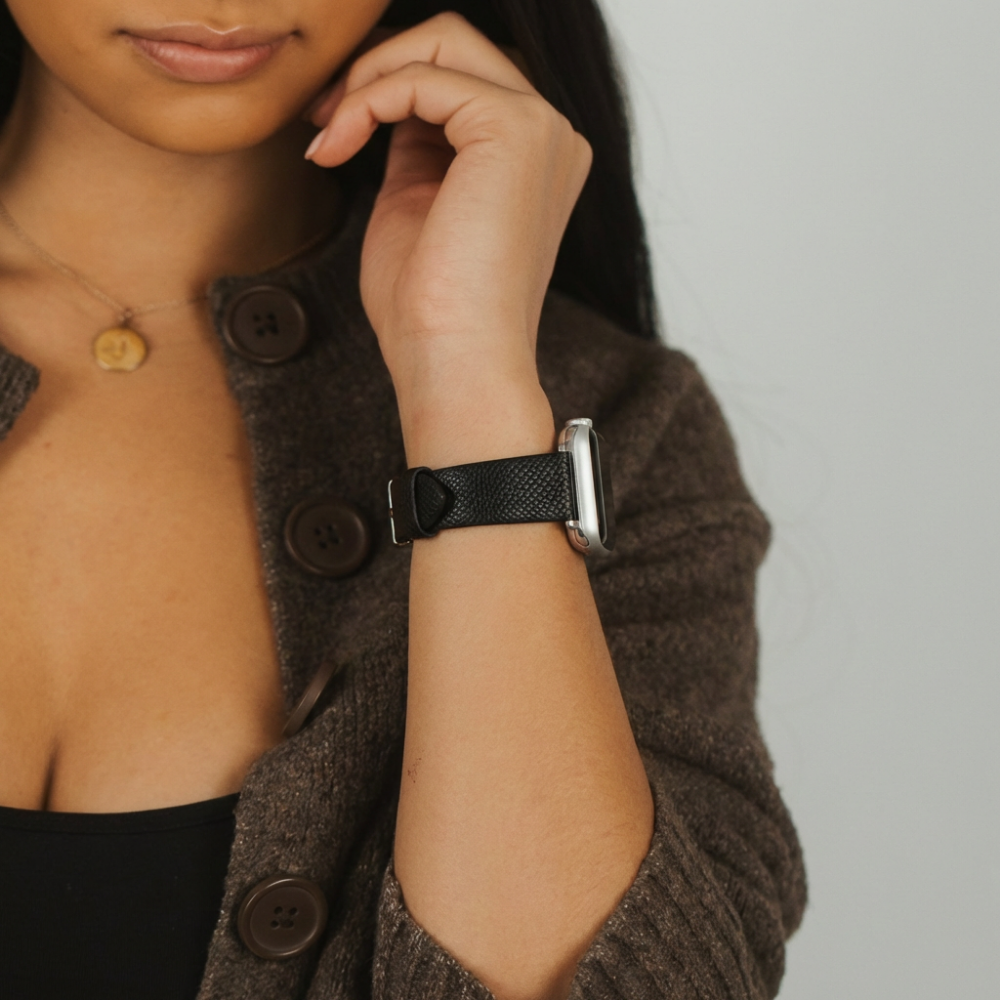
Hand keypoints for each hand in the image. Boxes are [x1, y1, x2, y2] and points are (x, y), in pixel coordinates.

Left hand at [305, 14, 591, 463]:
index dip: (387, 86)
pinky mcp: (514, 131)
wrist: (454, 363)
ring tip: (330, 133)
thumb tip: (385, 102)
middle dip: (378, 67)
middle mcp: (550, 136)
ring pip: (444, 40)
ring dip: (371, 76)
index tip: (332, 129)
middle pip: (456, 43)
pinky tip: (339, 143)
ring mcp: (541, 130)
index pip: (459, 78)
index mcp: (533, 159)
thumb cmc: (432, 311)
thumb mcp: (416, 205)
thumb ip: (415, 148)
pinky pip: (424, 76)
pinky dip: (369, 98)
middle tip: (324, 118)